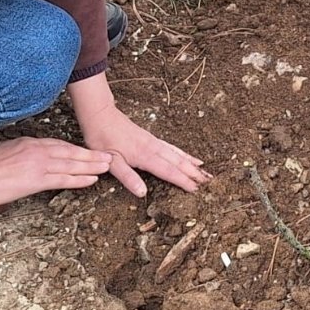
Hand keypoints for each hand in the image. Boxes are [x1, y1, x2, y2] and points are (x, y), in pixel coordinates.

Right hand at [0, 136, 113, 207]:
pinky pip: (62, 179)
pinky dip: (79, 179)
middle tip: (108, 155)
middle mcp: (37, 150)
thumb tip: (32, 159)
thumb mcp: (7, 153)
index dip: (77, 149)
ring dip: (91, 165)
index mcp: (30, 143)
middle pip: (70, 151)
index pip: (59, 144)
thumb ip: (23, 154)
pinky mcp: (35, 180)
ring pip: (71, 164)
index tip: (90, 151)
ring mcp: (37, 164)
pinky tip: (91, 180)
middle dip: (90, 154)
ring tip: (106, 166)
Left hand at [68, 70, 209, 196]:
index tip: (196, 189)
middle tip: (209, 182)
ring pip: (177, 154)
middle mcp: (153, 148)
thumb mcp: (110, 163)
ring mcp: (154, 142)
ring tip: (205, 171)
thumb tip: (143, 193)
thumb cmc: (102, 139)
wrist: (100, 115)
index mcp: (145, 156)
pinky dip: (183, 154)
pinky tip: (188, 157)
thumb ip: (127, 178)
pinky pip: (172, 148)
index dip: (182, 181)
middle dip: (194, 172)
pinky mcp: (151, 139)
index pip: (168, 171)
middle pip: (178, 162)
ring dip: (192, 163)